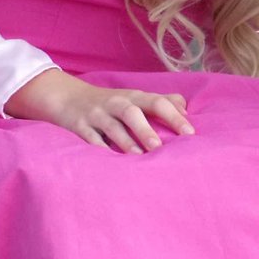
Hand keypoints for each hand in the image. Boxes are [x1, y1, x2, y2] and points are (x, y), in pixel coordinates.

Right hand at [5, 68, 191, 153]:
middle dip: (146, 129)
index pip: (158, 103)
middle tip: (159, 148)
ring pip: (111, 126)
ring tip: (138, 156)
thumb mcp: (136, 98)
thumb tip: (187, 110)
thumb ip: (163, 101)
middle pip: (132, 112)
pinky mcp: (79, 126)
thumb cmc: (112, 103)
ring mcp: (97, 115)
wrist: (68, 97)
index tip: (190, 134)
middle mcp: (117, 103)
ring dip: (125, 141)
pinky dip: (98, 149)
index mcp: (135, 97)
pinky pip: (89, 139)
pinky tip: (109, 162)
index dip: (174, 117)